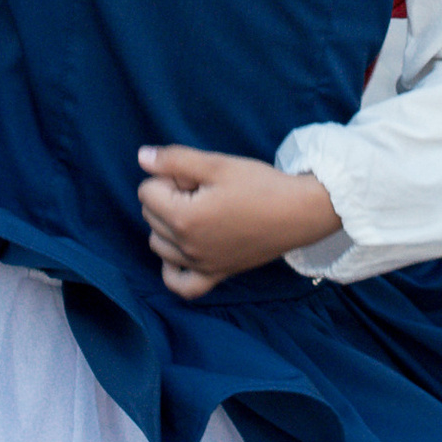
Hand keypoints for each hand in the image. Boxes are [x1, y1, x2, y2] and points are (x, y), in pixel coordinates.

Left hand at [136, 143, 339, 297]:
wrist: (299, 213)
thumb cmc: (260, 185)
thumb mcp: (217, 164)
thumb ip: (174, 160)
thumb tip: (142, 157)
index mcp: (184, 218)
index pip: (147, 191)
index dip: (169, 176)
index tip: (196, 176)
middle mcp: (187, 247)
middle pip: (150, 216)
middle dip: (168, 196)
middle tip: (202, 190)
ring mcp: (200, 265)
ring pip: (158, 245)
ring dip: (167, 225)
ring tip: (198, 211)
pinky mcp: (216, 275)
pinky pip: (181, 284)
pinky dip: (172, 270)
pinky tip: (179, 251)